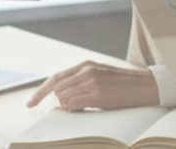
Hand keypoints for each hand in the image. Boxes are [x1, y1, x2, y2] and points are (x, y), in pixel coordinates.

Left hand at [27, 61, 158, 110]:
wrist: (146, 85)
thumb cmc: (124, 83)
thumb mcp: (101, 74)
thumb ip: (82, 79)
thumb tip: (62, 95)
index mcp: (86, 65)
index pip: (55, 78)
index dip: (40, 92)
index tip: (30, 103)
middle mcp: (86, 71)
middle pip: (56, 89)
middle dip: (58, 100)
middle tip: (71, 106)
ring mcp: (91, 82)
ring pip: (63, 98)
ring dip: (68, 105)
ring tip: (84, 105)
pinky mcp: (97, 95)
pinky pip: (72, 105)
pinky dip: (74, 109)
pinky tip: (86, 108)